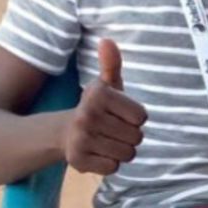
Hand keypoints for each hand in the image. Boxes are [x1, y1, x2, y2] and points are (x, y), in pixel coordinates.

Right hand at [61, 39, 146, 175]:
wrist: (66, 132)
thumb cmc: (97, 107)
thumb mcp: (106, 85)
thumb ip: (112, 64)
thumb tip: (107, 40)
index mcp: (98, 94)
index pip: (142, 117)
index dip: (135, 117)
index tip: (121, 114)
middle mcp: (87, 115)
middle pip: (137, 137)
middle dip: (130, 135)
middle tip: (113, 129)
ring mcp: (81, 139)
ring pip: (127, 154)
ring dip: (122, 150)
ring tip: (107, 140)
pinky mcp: (78, 161)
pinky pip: (114, 167)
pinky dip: (110, 163)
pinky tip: (99, 153)